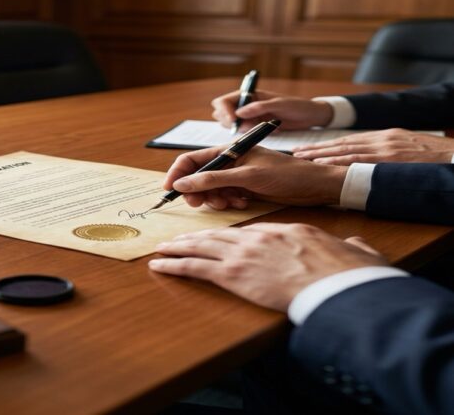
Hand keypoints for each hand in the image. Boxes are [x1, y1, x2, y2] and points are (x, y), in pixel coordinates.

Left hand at [149, 223, 388, 310]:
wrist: (335, 284)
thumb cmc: (348, 273)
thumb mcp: (354, 252)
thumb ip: (351, 247)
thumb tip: (357, 246)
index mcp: (284, 232)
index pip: (250, 232)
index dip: (230, 236)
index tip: (221, 239)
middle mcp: (258, 238)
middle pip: (220, 235)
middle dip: (196, 237)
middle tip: (179, 239)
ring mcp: (243, 255)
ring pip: (201, 246)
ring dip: (178, 247)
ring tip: (162, 248)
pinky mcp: (233, 274)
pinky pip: (195, 267)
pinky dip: (174, 264)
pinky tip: (159, 264)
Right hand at [163, 146, 346, 209]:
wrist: (314, 186)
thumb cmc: (285, 174)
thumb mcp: (247, 176)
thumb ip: (214, 180)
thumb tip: (182, 183)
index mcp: (228, 150)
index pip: (192, 159)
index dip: (177, 173)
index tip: (169, 190)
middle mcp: (229, 162)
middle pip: (198, 177)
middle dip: (196, 191)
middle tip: (199, 204)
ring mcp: (236, 176)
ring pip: (210, 190)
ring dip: (214, 199)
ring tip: (231, 203)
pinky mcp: (244, 189)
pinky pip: (225, 197)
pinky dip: (228, 203)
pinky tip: (242, 203)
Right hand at [211, 90, 333, 131]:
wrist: (310, 117)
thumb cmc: (297, 106)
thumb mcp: (279, 104)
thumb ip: (258, 107)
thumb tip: (238, 113)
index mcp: (249, 95)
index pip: (224, 101)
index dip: (224, 111)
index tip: (233, 121)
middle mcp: (245, 105)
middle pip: (221, 114)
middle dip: (229, 122)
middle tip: (246, 126)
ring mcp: (248, 117)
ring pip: (229, 125)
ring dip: (239, 129)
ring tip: (258, 127)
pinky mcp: (254, 127)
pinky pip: (241, 133)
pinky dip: (247, 135)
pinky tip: (262, 131)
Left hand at [293, 128, 453, 164]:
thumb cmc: (437, 158)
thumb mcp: (411, 148)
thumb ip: (390, 152)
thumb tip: (374, 163)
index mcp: (386, 136)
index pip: (350, 141)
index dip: (328, 145)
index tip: (309, 149)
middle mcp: (383, 139)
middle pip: (343, 143)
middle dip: (317, 148)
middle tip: (295, 152)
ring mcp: (385, 148)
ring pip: (345, 150)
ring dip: (321, 154)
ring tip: (301, 158)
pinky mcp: (390, 158)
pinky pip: (358, 160)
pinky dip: (337, 162)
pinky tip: (321, 164)